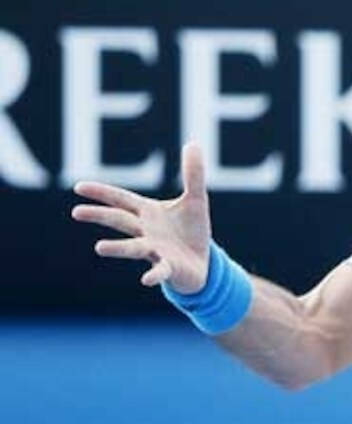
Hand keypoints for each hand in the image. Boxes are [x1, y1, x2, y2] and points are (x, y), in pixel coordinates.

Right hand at [71, 143, 211, 292]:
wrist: (203, 262)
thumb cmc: (192, 231)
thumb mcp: (196, 200)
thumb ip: (193, 174)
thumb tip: (193, 143)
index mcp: (148, 213)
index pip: (121, 200)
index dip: (102, 193)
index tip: (79, 187)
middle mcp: (146, 232)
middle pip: (121, 221)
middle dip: (101, 215)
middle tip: (76, 212)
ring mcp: (155, 251)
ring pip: (134, 247)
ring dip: (118, 248)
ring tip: (99, 248)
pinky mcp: (169, 268)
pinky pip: (160, 271)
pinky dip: (153, 275)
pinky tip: (146, 280)